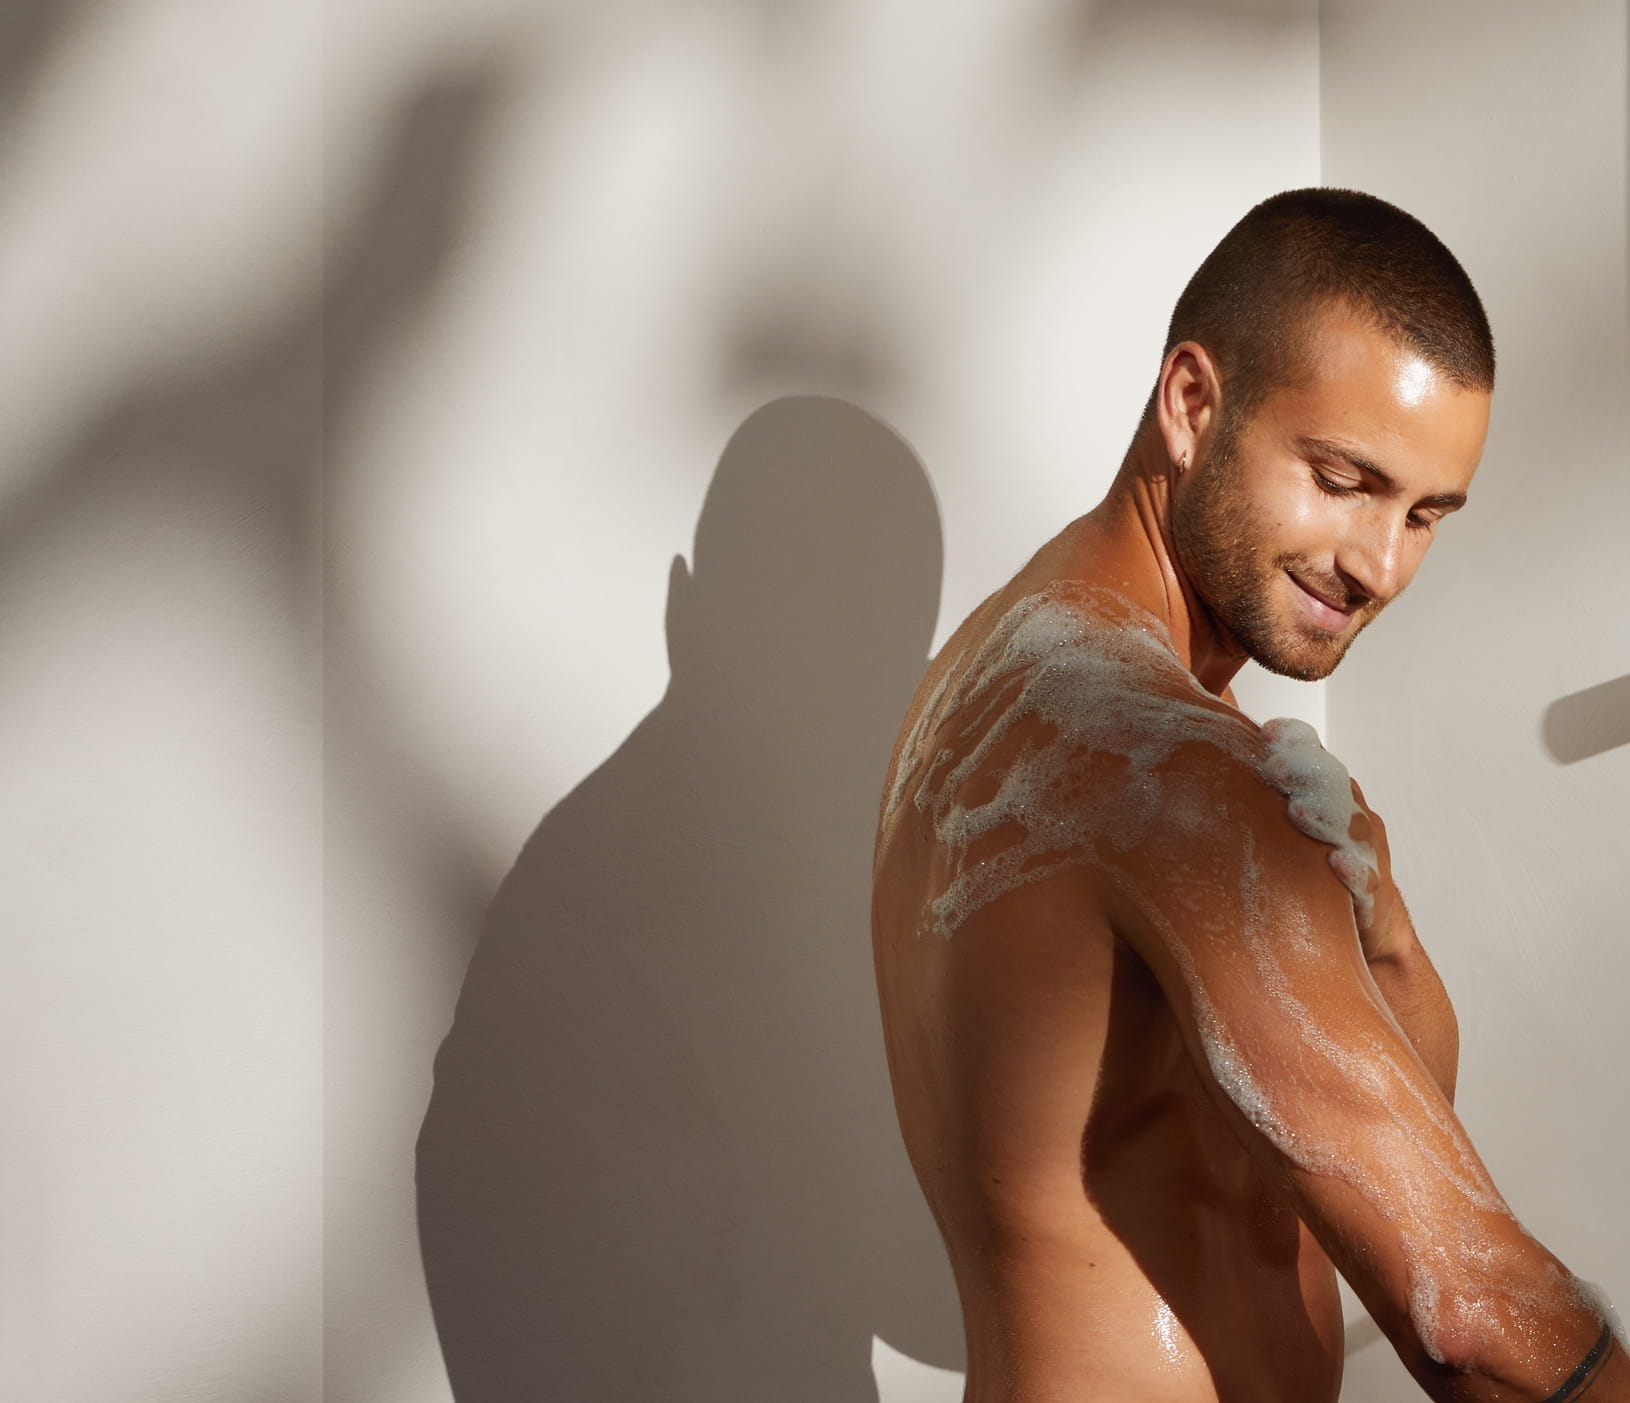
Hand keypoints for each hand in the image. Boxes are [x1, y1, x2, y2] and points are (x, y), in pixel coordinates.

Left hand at [1259, 718, 1405, 961]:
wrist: (1364, 932)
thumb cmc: (1305, 870)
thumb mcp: (1278, 829)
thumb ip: (1248, 800)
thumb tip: (1181, 773)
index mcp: (1326, 793)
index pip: (1315, 754)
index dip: (1296, 740)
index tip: (1267, 732)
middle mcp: (1349, 816)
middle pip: (1333, 783)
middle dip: (1304, 771)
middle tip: (1273, 767)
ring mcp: (1365, 853)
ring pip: (1352, 827)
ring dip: (1325, 816)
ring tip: (1297, 810)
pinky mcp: (1373, 896)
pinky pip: (1367, 880)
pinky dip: (1354, 872)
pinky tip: (1336, 864)